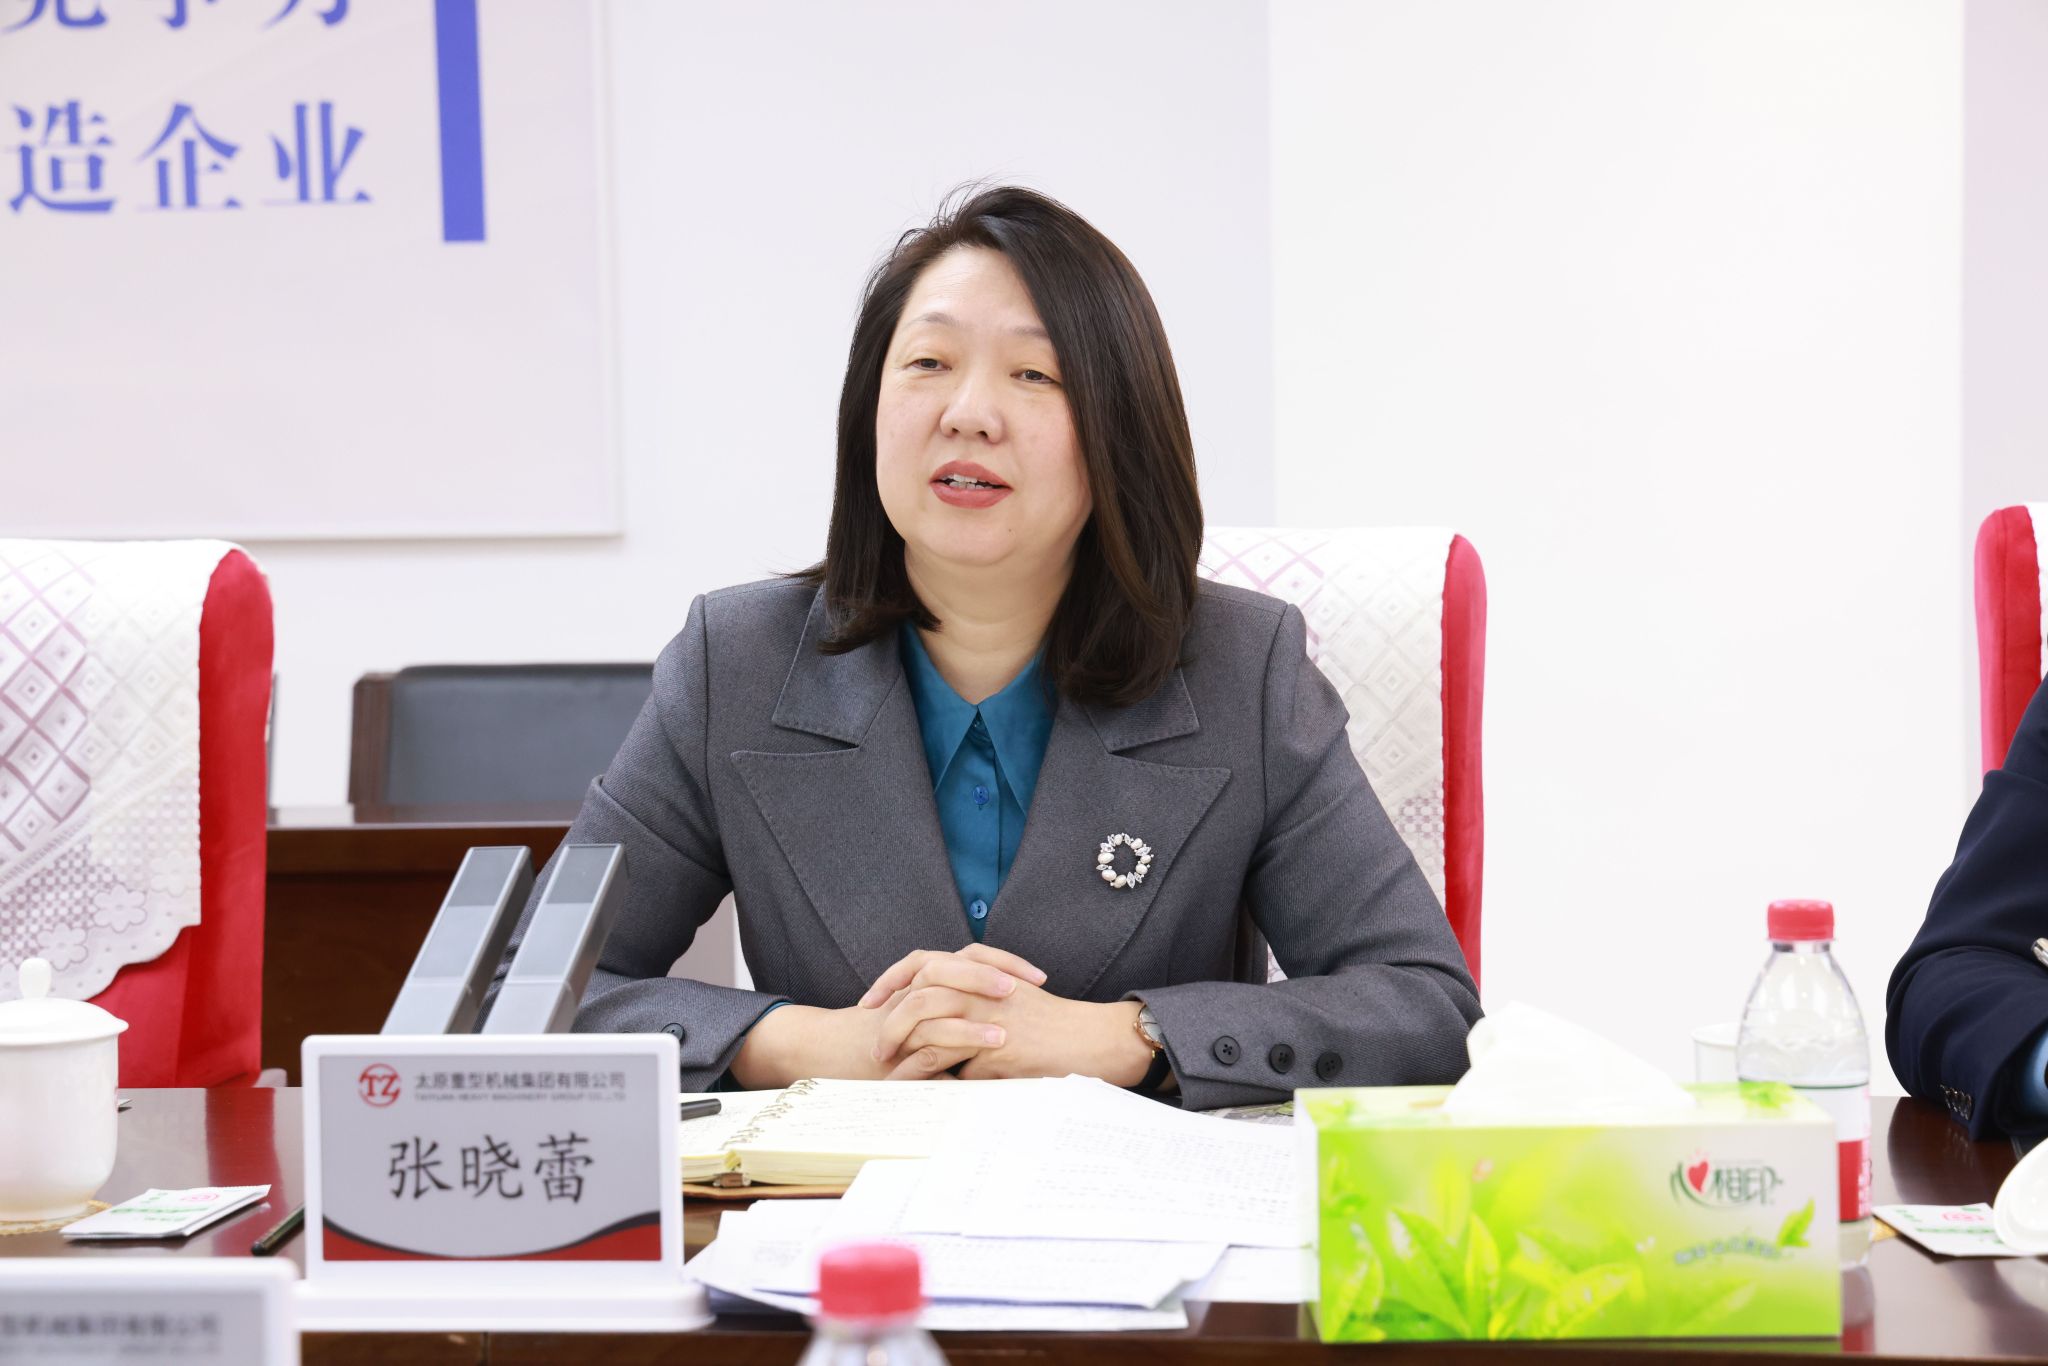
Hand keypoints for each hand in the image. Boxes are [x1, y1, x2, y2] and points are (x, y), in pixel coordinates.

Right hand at [730, 944, 1044, 1086]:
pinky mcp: (892, 1030)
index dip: (1006, 963)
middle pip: (959, 959)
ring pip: (943, 987)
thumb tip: (1004, 1030)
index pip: (971, 956)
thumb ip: (959, 1024)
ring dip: (979, 996)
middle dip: (997, 968)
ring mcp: (901, 1003)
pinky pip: (929, 1026)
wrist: (831, 1052)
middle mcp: (915, 982)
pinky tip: (992, 1044)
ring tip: (1014, 1011)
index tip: (1039, 978)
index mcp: (928, 978)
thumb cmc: (885, 1044)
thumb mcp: (931, 1031)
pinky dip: (962, 1033)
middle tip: (1032, 982)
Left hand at [866, 956, 1155, 1085]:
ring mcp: (991, 1017)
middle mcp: (983, 987)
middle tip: (877, 1047)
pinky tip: (916, 1092)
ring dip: (903, 1053)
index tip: (870, 1003)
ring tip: (888, 1072)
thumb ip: (974, 1004)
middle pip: (919, 994)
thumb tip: (933, 1029)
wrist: (1094, 1039)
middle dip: (890, 1022)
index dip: (891, 981)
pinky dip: (929, 1078)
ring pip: (930, 1028)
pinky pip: (952, 1064)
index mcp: (983, 970)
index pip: (922, 963)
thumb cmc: (1053, 1026)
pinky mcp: (999, 1049)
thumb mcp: (1011, 1001)